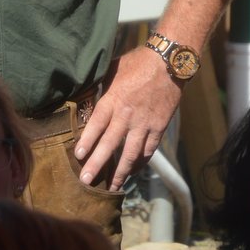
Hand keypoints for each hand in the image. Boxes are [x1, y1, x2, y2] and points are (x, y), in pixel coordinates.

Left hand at [74, 46, 184, 190]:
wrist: (170, 62)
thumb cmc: (139, 63)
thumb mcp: (113, 69)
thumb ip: (101, 87)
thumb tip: (87, 94)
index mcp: (114, 98)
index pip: (97, 124)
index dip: (87, 141)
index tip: (79, 157)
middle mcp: (127, 114)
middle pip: (110, 144)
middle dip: (97, 164)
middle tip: (86, 181)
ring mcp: (145, 123)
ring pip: (131, 153)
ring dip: (121, 171)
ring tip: (112, 187)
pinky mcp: (159, 127)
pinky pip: (149, 150)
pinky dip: (141, 163)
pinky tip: (133, 172)